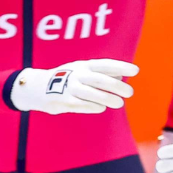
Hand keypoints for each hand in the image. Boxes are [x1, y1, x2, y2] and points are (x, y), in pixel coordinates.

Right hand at [9, 59, 137, 114]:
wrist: (37, 86)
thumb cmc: (67, 78)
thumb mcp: (82, 70)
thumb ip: (101, 72)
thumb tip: (122, 75)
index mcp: (83, 65)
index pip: (105, 64)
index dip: (121, 66)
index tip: (136, 70)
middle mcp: (77, 75)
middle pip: (100, 79)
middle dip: (116, 86)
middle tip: (130, 92)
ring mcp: (69, 88)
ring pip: (91, 93)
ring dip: (106, 98)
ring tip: (119, 103)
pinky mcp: (63, 101)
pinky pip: (81, 104)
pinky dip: (92, 106)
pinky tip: (101, 108)